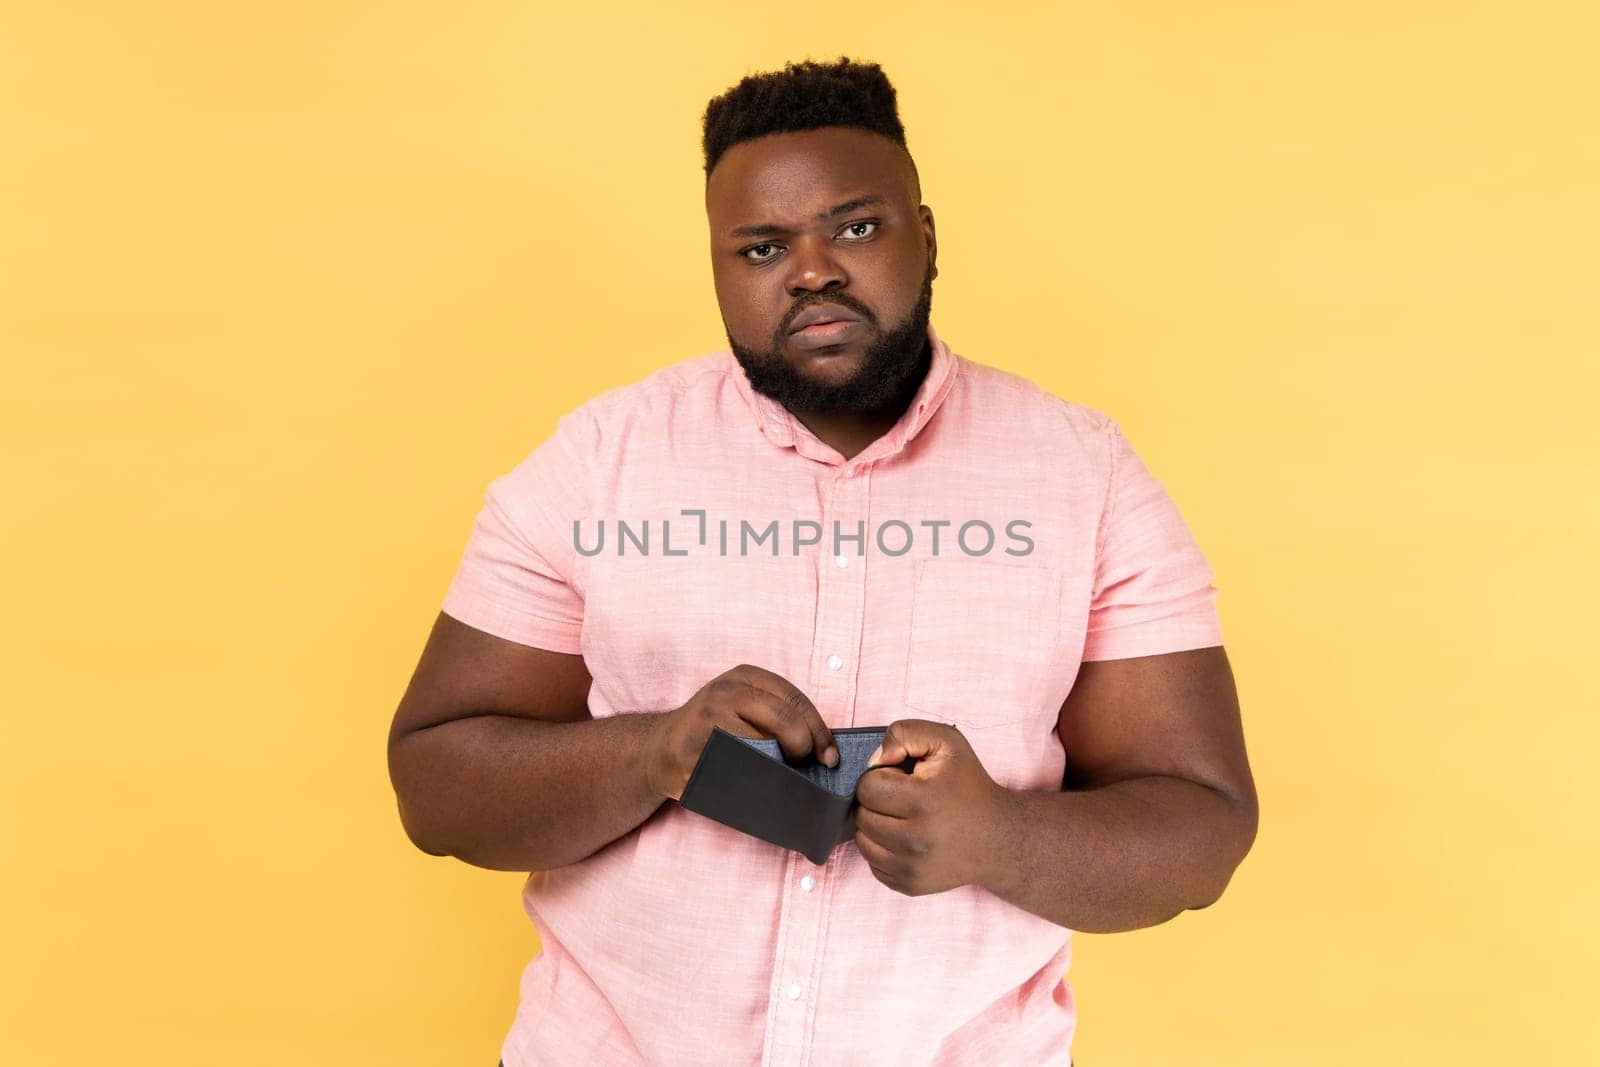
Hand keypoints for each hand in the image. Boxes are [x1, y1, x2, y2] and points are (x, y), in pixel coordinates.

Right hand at [646, 664, 836, 801]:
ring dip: (782, 768)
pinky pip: (739, 769)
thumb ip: (776, 714)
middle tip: (803, 766)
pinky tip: (762, 787)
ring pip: (764, 746)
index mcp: (743, 676)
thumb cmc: (713, 731)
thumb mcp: (740, 705)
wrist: (659, 750)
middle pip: (784, 720)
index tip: (829, 756)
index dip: (819, 730)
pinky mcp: (695, 751)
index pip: (795, 699)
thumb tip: (824, 749)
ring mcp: (706, 720)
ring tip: (784, 777)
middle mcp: (724, 691)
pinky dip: (757, 780)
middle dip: (803, 747)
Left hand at [852, 719, 1009, 896]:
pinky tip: (906, 838)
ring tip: (903, 817)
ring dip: (876, 825)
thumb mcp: (947, 742)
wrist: (1000, 838)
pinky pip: (873, 864)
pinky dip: (883, 849)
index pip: (867, 787)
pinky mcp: (909, 886)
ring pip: (863, 841)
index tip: (904, 778)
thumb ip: (905, 733)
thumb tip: (875, 760)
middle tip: (905, 798)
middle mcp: (915, 840)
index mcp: (922, 802)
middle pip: (862, 815)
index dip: (883, 776)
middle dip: (878, 801)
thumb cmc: (970, 785)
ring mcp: (911, 868)